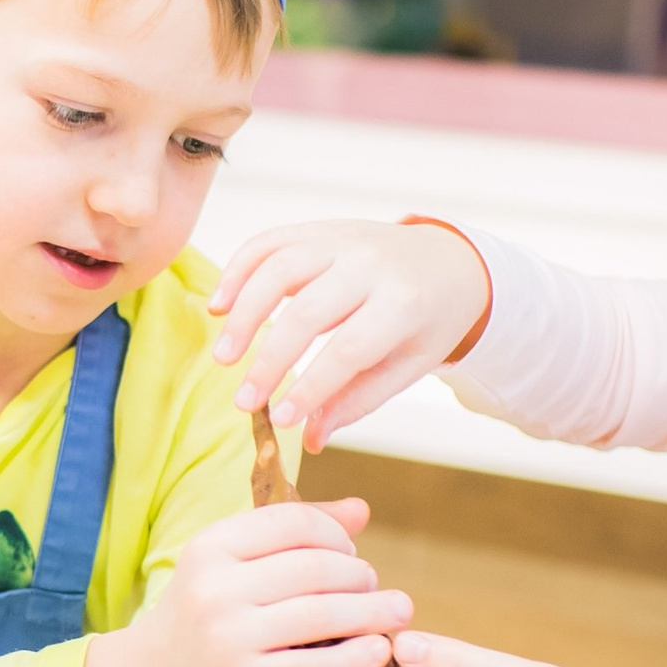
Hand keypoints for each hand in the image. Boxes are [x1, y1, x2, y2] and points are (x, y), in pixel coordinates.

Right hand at [82, 499, 409, 666]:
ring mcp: (229, 634)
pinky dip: (357, 655)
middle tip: (377, 588)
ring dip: (372, 612)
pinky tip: (380, 649)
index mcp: (212, 546)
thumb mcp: (229, 566)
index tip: (351, 551)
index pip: (293, 522)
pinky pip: (317, 665)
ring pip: (322, 613)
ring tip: (397, 613)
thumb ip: (291, 536)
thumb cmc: (199, 616)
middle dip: (360, 574)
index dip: (335, 533)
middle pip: (316, 567)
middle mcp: (216, 586)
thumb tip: (361, 510)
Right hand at [209, 220, 488, 451]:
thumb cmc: (427, 320)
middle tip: (243, 401)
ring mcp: (341, 239)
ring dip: (243, 314)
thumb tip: (311, 437)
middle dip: (269, 361)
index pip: (348, 350)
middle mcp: (371, 264)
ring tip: (223, 357)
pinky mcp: (317, 229)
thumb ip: (358, 398)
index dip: (310, 387)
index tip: (280, 419)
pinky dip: (236, 271)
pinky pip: (267, 243)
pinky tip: (219, 306)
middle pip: (307, 312)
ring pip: (278, 269)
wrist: (448, 260)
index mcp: (405, 302)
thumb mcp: (409, 364)